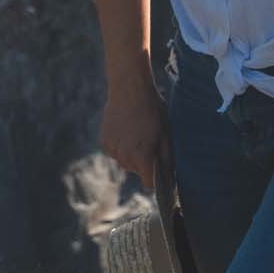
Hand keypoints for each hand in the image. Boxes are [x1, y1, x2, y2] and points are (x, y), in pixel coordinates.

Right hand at [99, 76, 168, 190]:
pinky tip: (126, 128)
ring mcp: (113, 150)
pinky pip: (115, 150)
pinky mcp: (104, 141)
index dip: (155, 178)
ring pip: (124, 161)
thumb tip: (169, 179)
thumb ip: (167, 160)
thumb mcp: (166, 134)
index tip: (159, 168)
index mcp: (142, 158)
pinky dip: (120, 144)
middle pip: (136, 170)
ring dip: (131, 152)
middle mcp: (125, 158)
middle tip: (149, 139)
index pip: (149, 184)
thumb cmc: (152, 110)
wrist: (130, 89)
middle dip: (143, 161)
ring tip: (137, 131)